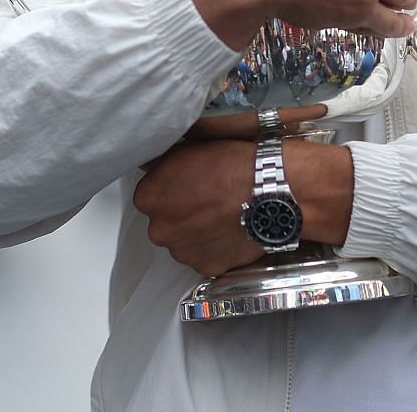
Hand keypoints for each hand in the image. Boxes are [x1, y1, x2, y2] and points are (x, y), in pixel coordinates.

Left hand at [134, 138, 354, 275]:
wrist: (268, 190)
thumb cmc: (231, 164)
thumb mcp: (191, 148)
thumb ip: (164, 162)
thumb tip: (152, 165)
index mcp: (149, 198)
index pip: (151, 196)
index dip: (172, 189)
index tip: (190, 184)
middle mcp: (160, 230)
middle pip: (167, 223)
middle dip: (183, 214)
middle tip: (210, 201)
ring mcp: (183, 253)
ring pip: (186, 243)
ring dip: (199, 233)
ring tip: (225, 217)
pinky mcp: (208, 268)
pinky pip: (208, 258)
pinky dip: (218, 248)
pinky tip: (233, 231)